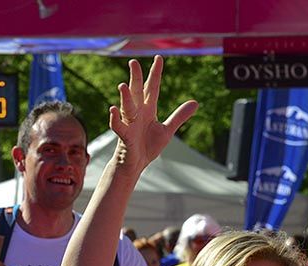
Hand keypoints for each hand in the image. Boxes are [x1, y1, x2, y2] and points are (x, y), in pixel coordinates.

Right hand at [109, 56, 197, 171]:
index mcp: (148, 110)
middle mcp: (137, 114)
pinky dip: (114, 118)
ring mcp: (130, 124)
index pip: (152, 88)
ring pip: (127, 107)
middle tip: (133, 62)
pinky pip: (118, 126)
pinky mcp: (125, 137)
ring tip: (123, 85)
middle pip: (137, 92)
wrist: (136, 165)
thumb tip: (195, 102)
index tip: (158, 58)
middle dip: (135, 78)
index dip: (155, 74)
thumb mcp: (167, 130)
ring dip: (125, 97)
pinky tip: (112, 109)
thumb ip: (179, 116)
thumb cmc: (147, 147)